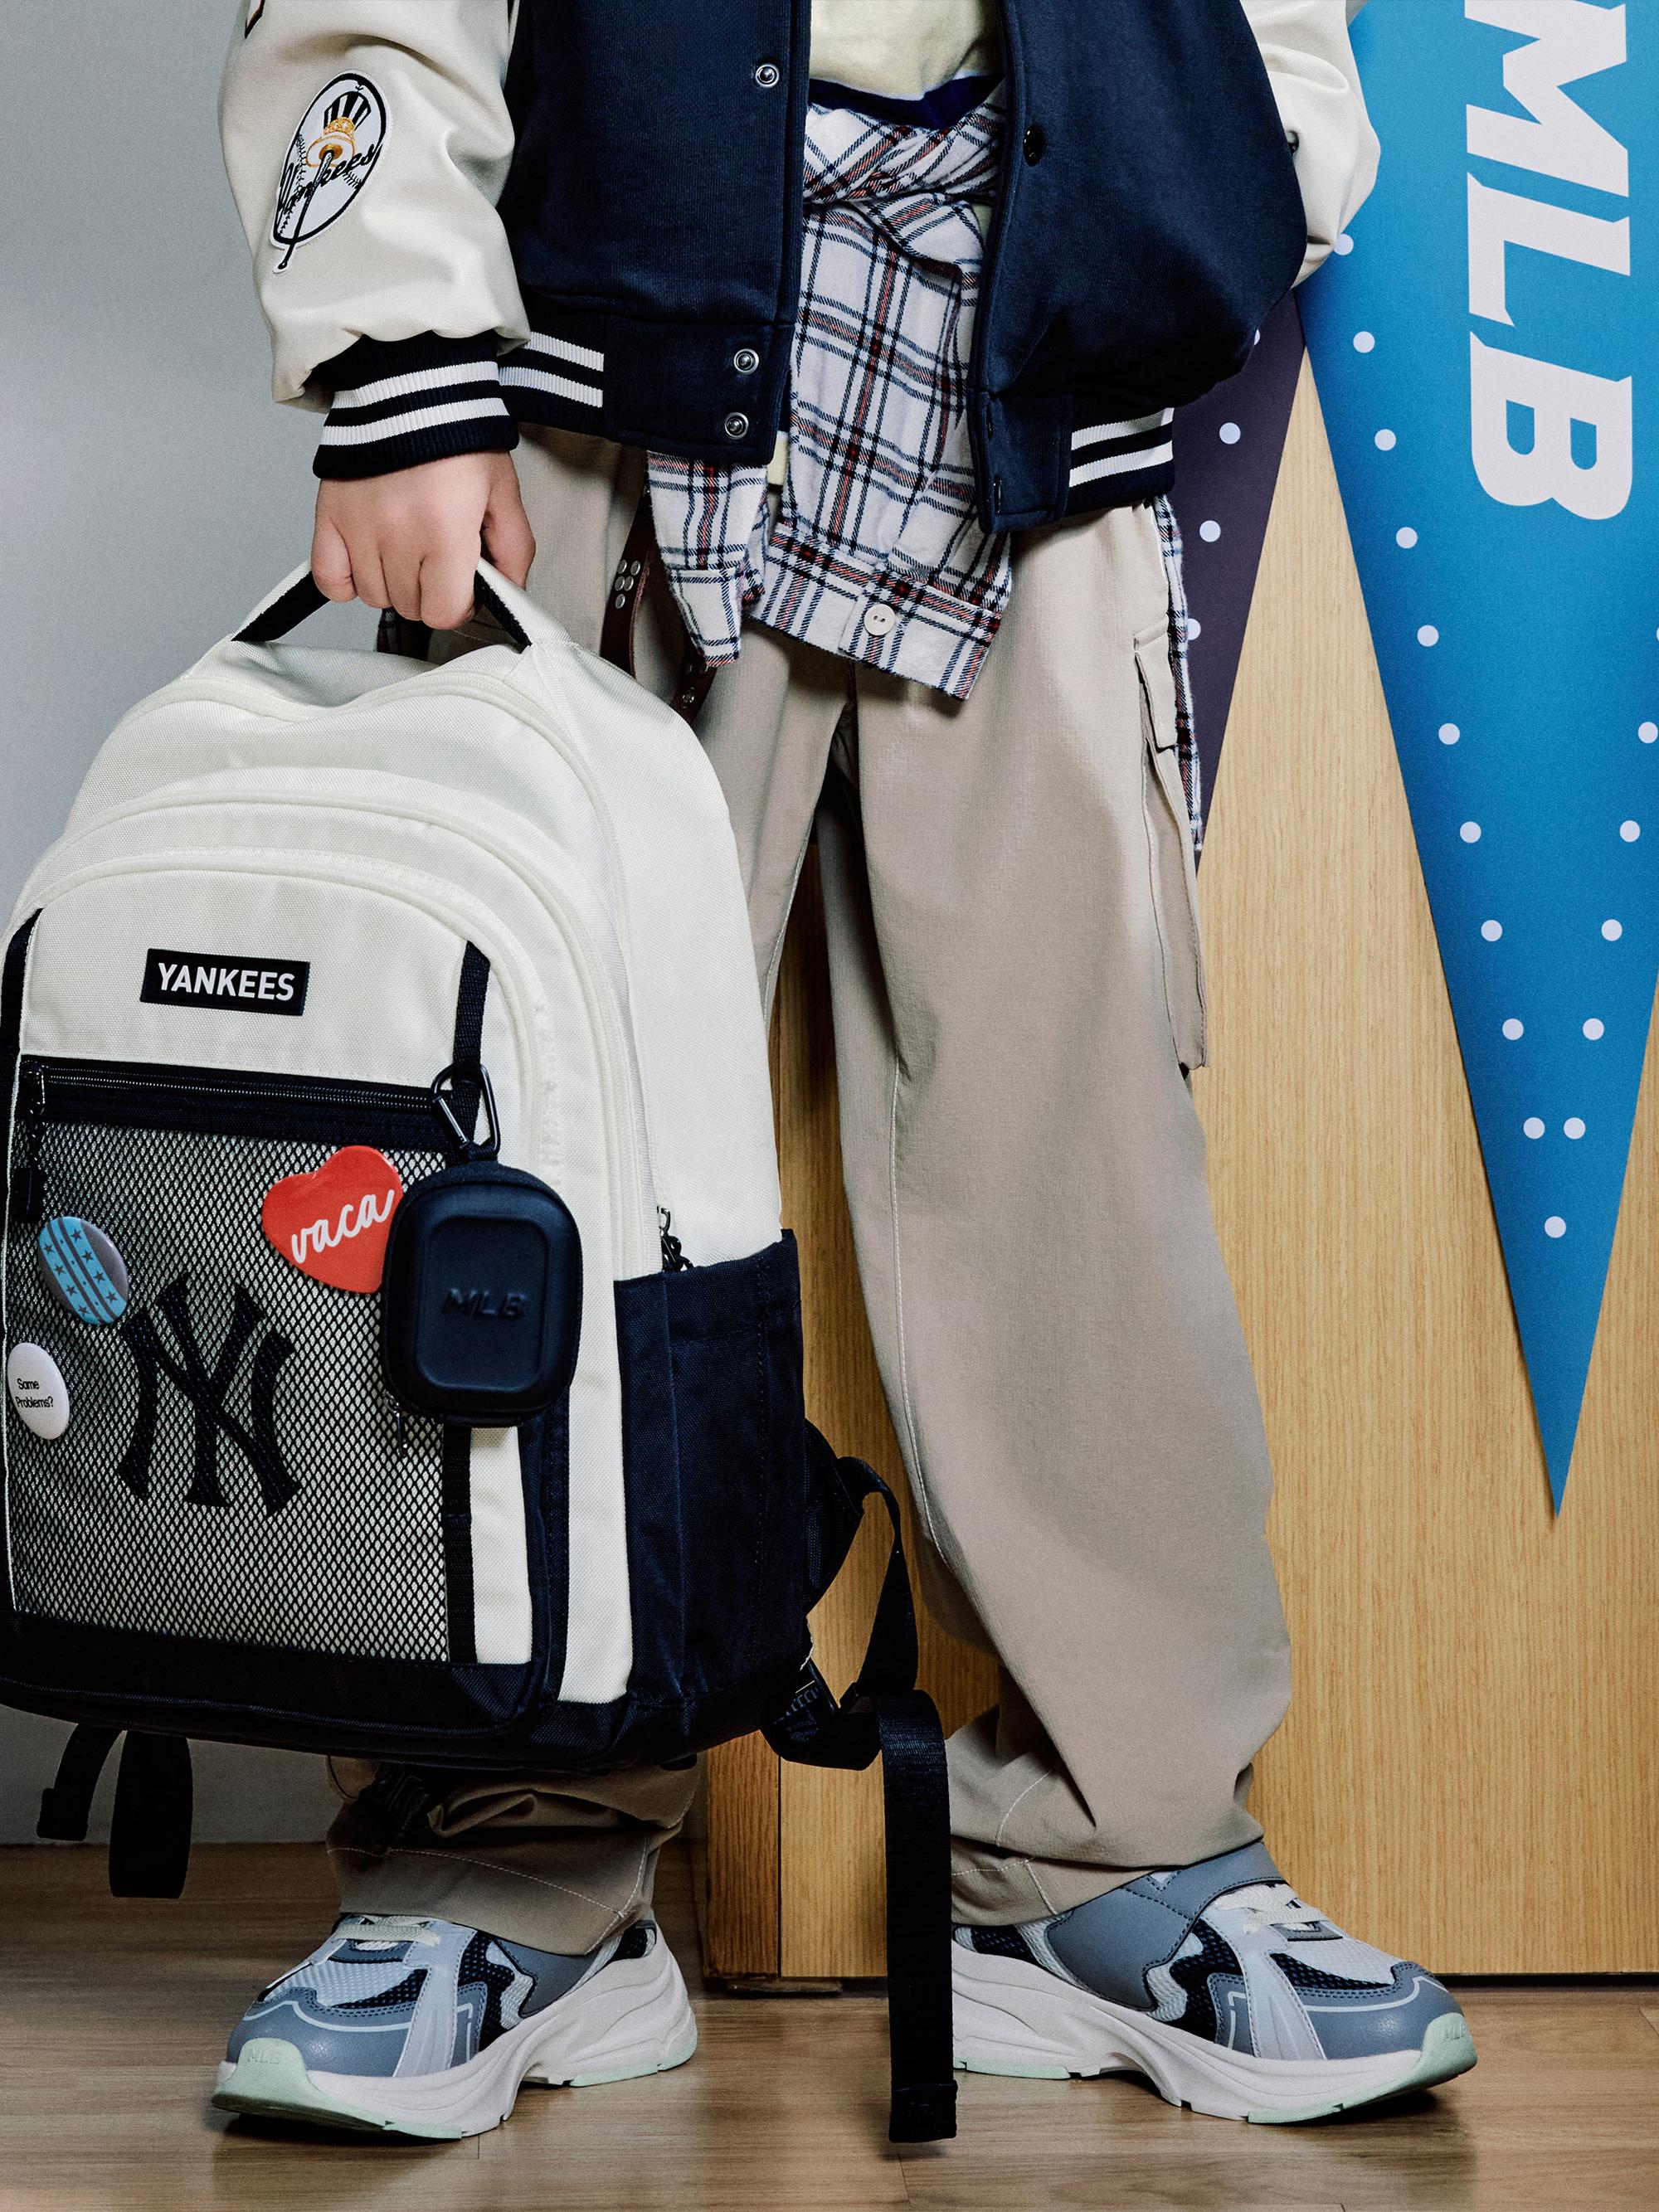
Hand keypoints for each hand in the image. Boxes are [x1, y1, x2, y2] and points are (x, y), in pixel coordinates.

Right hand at [311, 450, 535, 630]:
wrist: (410, 387)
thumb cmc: (456, 436)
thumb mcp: (502, 491)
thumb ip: (514, 548)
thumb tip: (509, 592)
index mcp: (445, 530)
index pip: (444, 611)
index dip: (459, 604)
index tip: (462, 586)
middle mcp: (398, 533)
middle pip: (410, 606)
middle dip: (429, 591)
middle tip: (437, 559)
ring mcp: (359, 527)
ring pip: (374, 596)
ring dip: (392, 584)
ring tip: (406, 550)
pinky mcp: (330, 515)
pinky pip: (330, 579)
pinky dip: (347, 581)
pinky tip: (368, 562)